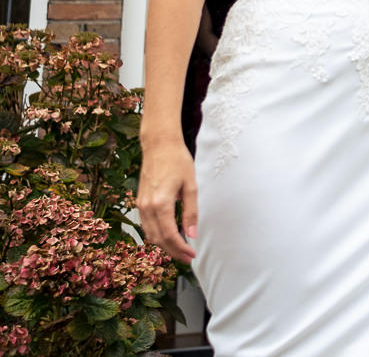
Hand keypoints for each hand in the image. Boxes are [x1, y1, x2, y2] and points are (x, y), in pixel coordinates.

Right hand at [136, 139, 197, 263]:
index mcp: (160, 203)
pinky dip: (156, 234)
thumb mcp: (191, 186)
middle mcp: (146, 207)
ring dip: (164, 245)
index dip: (180, 248)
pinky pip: (146, 225)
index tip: (192, 255)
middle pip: (158, 239)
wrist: (159, 145)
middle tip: (187, 258)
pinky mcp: (140, 202)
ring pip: (150, 234)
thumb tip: (192, 235)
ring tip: (180, 250)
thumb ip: (191, 212)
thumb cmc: (178, 161)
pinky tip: (169, 236)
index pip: (169, 235)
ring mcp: (140, 205)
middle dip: (173, 251)